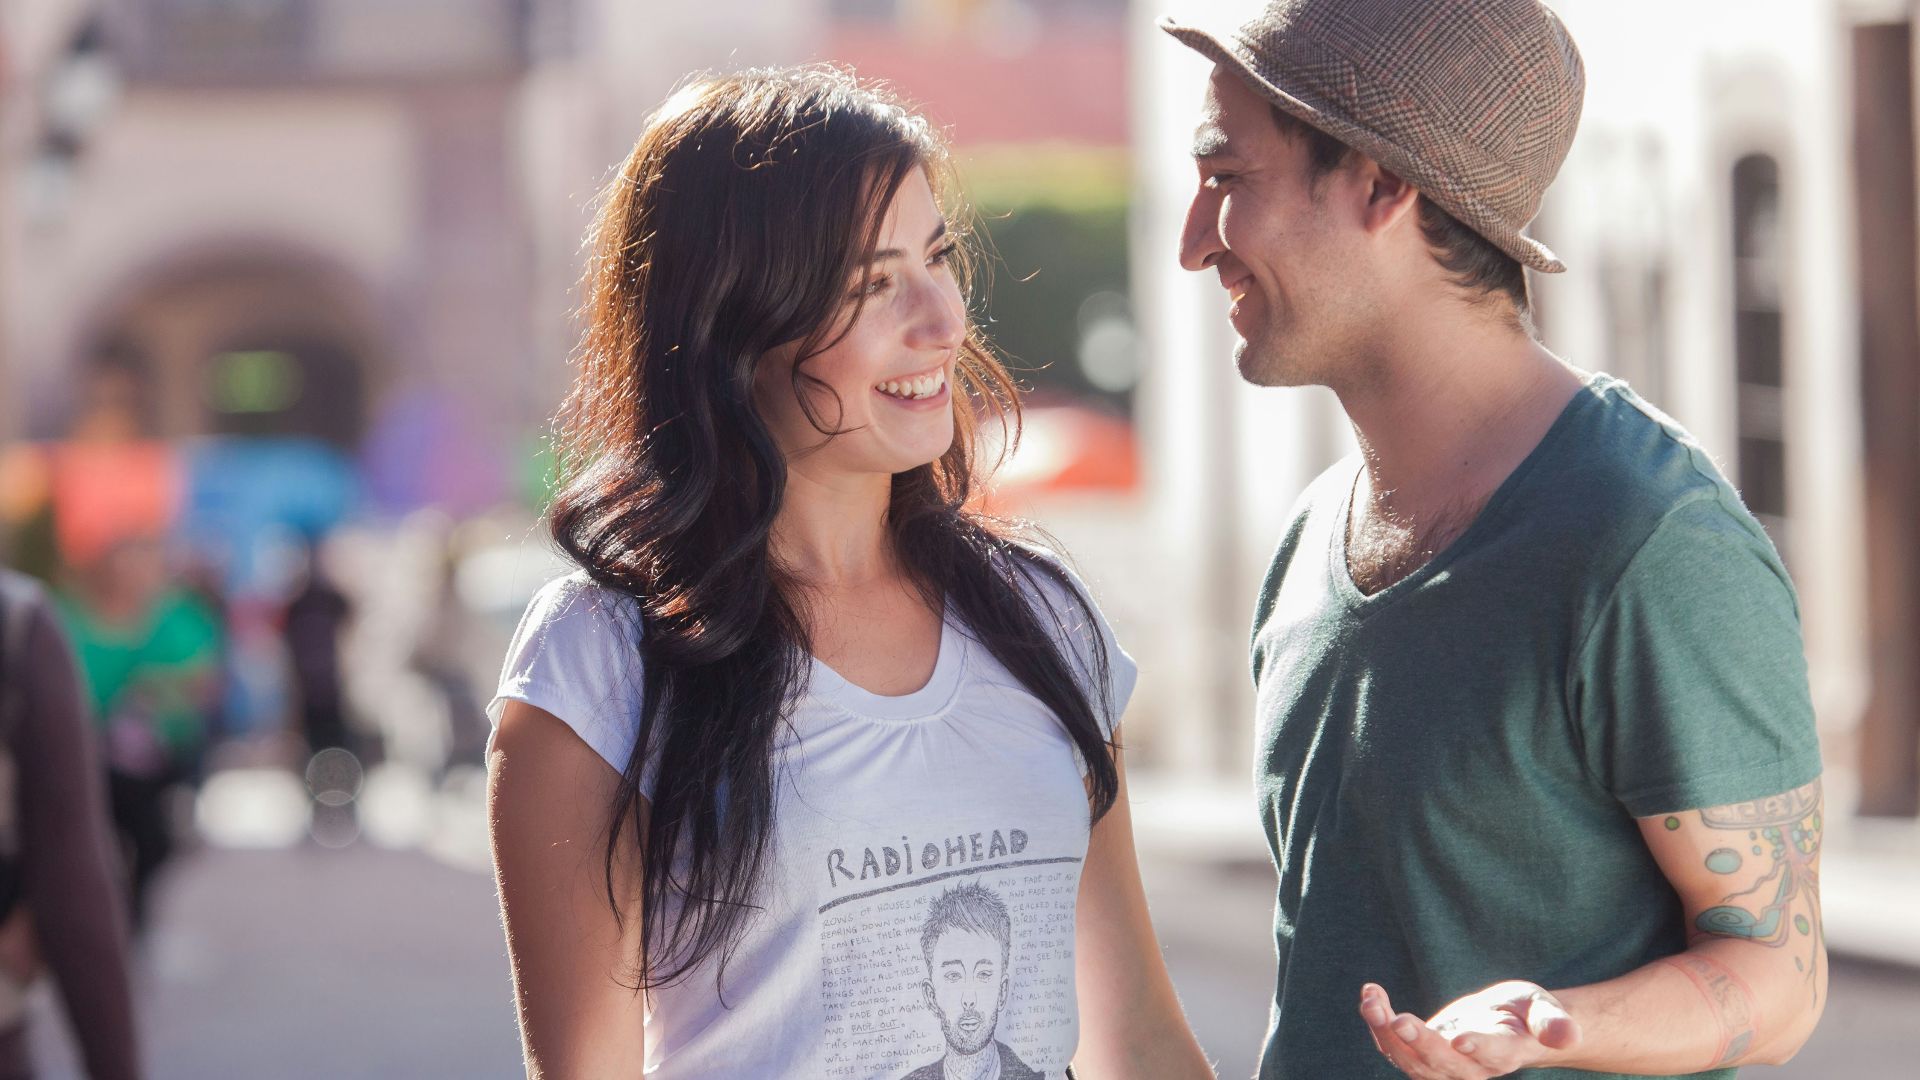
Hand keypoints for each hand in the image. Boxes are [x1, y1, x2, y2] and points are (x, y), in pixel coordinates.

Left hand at [1359, 980, 1580, 1078]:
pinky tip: (1371, 995)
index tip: (1462, 1038)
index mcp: (1505, 1055)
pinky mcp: (1420, 1055)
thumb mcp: (1543, 1009)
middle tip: (1400, 1020)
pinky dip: (1379, 1022)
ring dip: (1386, 1033)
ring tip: (1372, 1001)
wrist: (1505, 1025)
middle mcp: (1470, 1068)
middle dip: (1419, 1044)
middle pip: (1443, 1064)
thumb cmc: (1527, 1014)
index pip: (1492, 1056)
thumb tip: (1570, 1035)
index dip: (1478, 1049)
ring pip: (1410, 1061)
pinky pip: (1394, 1046)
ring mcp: (1442, 1065)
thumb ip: (1553, 1022)